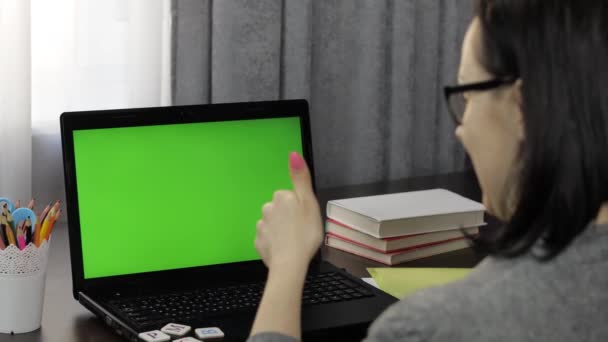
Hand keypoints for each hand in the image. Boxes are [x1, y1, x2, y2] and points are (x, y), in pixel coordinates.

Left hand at [255, 152, 323, 269]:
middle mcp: (268, 208)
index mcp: (282, 197)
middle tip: (301, 230)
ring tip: (293, 241)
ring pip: (274, 224)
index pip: (291, 196)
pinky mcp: (258, 242)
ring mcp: (261, 226)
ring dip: (282, 230)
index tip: (306, 218)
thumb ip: (300, 178)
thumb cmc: (305, 233)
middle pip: (281, 209)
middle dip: (289, 217)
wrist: (290, 263)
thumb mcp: (309, 202)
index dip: (299, 207)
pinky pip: (268, 239)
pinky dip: (275, 243)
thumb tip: (293, 154)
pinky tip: (284, 249)